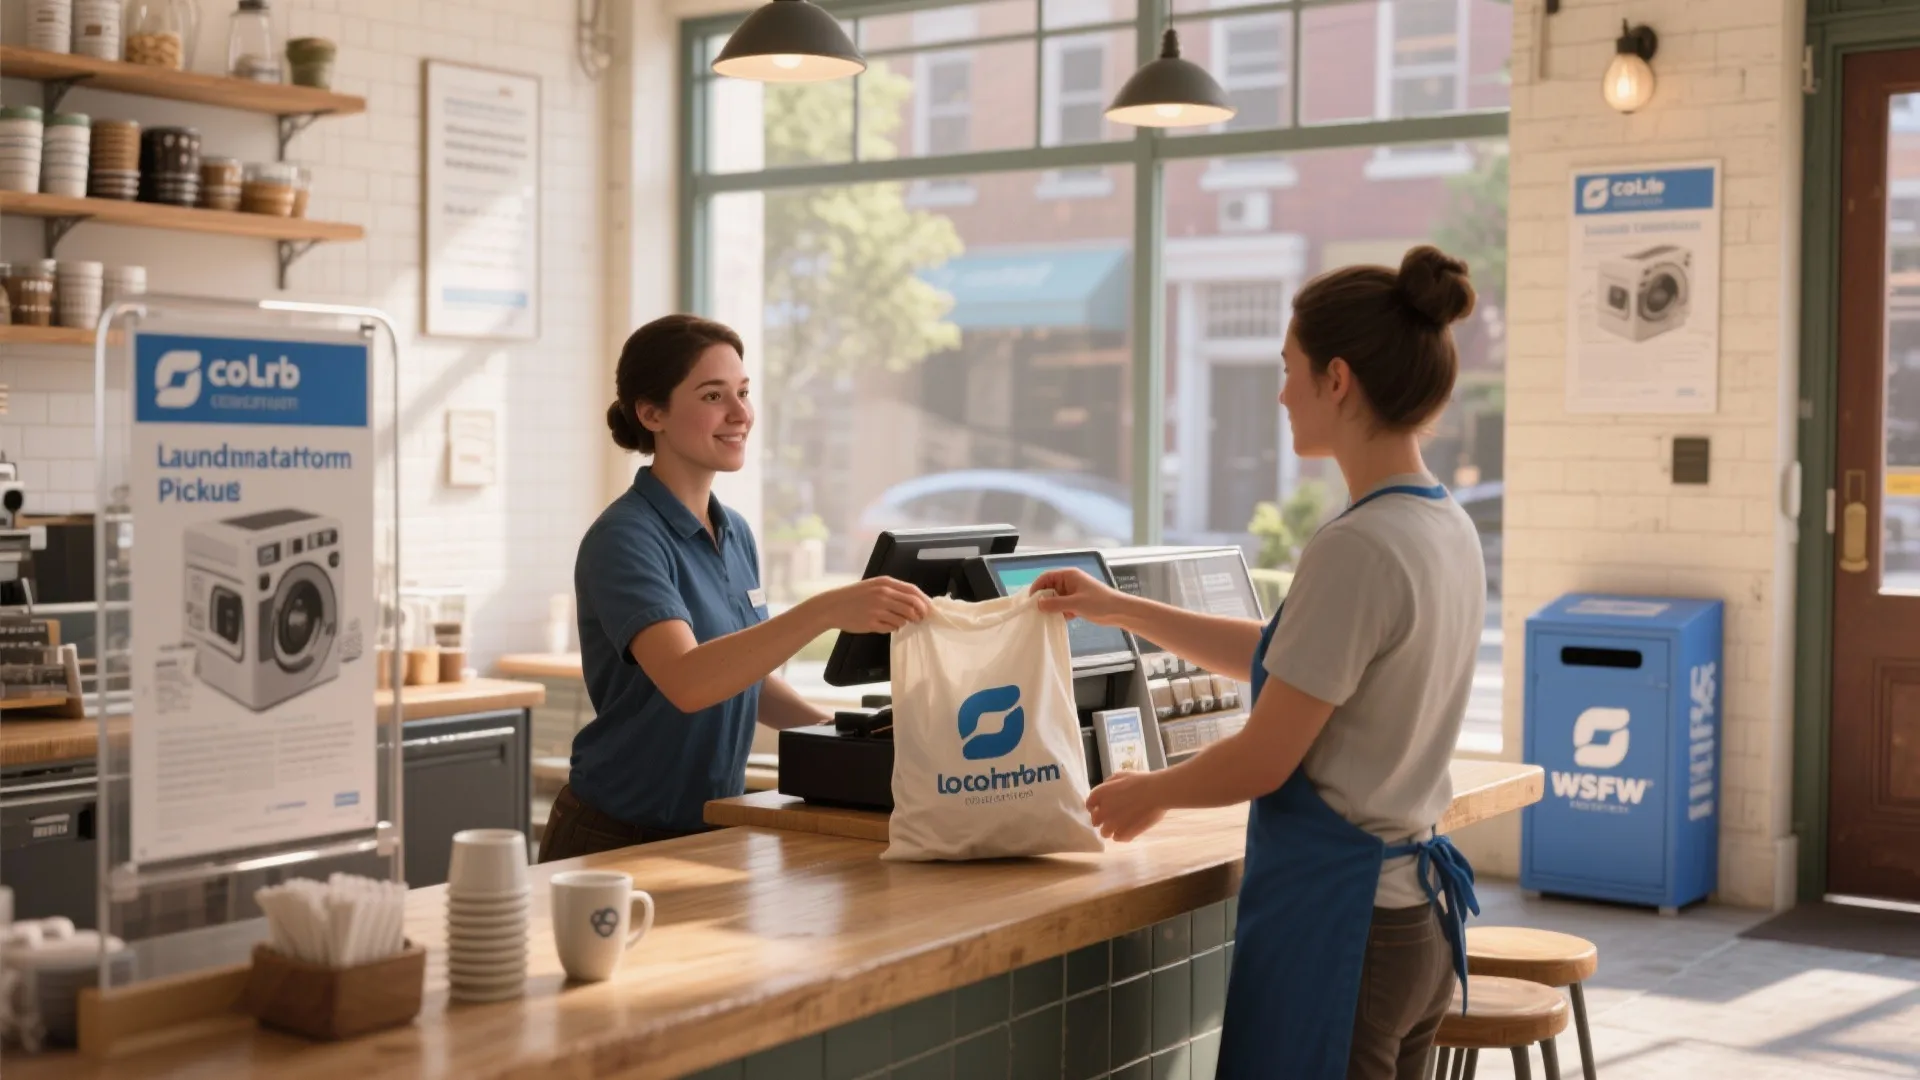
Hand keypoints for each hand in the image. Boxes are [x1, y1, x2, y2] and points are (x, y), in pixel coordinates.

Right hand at [809, 576, 929, 634]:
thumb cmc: (855, 596)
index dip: (924, 601)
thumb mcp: (874, 586)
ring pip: (903, 619)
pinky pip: (891, 628)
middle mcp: (883, 594)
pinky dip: (892, 628)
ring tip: (898, 621)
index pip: (913, 591)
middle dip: (920, 614)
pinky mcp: (872, 622)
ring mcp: (877, 609)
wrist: (833, 606)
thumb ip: (893, 590)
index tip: (929, 609)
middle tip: (920, 619)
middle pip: (912, 606)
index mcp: (885, 583)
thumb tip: (915, 601)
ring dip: (905, 622)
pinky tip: (885, 624)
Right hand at [1028, 568, 1127, 624]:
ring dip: (1052, 607)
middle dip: (1043, 599)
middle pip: (1049, 588)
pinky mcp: (1077, 603)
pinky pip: (1062, 606)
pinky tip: (1061, 620)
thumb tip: (1038, 604)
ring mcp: (1073, 593)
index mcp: (1069, 575)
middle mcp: (1069, 582)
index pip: (1046, 577)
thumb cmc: (1099, 603)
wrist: (1119, 611)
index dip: (1037, 587)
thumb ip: (1056, 604)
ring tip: (1047, 618)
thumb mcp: (1075, 603)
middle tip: (1037, 612)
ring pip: (1055, 599)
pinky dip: (1060, 612)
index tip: (1031, 601)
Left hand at [1085, 770, 1167, 841]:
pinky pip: (1119, 838)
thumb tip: (1105, 790)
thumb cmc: (1140, 781)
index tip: (1101, 807)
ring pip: (1105, 833)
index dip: (1094, 807)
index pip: (1089, 804)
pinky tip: (1130, 829)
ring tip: (1121, 825)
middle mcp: (1103, 811)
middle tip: (1113, 817)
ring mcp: (1113, 824)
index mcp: (1100, 795)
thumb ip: (1109, 784)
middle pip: (1095, 821)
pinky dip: (1123, 835)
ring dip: (1111, 830)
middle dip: (1102, 820)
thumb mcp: (1121, 776)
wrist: (1156, 792)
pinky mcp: (1124, 833)